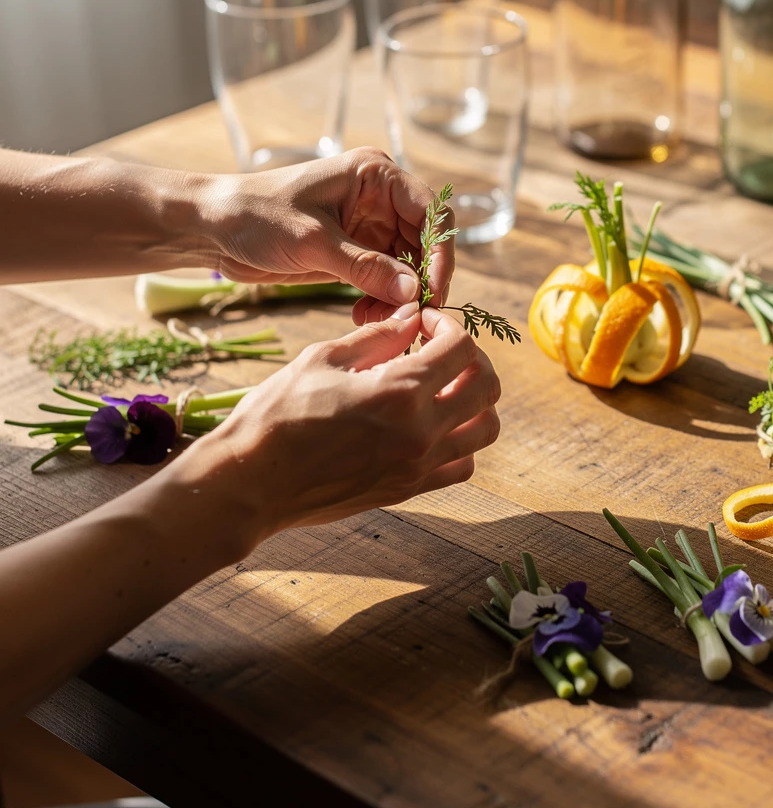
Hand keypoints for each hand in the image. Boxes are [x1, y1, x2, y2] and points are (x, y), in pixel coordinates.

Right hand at [194, 307, 499, 540]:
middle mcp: (420, 431)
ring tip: (440, 386)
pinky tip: (430, 423)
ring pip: (485, 428)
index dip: (447, 324)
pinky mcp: (409, 490)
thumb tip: (413, 317)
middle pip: (487, 385)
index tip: (424, 324)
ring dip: (473, 399)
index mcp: (399, 392)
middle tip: (438, 349)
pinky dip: (460, 439)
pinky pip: (463, 464)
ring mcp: (419, 466)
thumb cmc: (275, 415)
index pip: (462, 347)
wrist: (250, 483)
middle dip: (470, 357)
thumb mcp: (323, 358)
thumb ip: (378, 337)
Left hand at [201, 148, 454, 312]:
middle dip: (419, 280)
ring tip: (378, 319)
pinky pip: (384, 279)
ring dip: (399, 296)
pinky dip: (382, 300)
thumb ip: (366, 267)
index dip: (440, 252)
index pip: (431, 212)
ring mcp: (368, 225)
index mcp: (374, 176)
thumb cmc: (256, 216)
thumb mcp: (313, 242)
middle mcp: (378, 198)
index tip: (433, 291)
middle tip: (409, 315)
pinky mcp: (354, 251)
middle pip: (424, 242)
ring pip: (407, 265)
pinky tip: (364, 315)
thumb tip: (413, 292)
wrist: (212, 227)